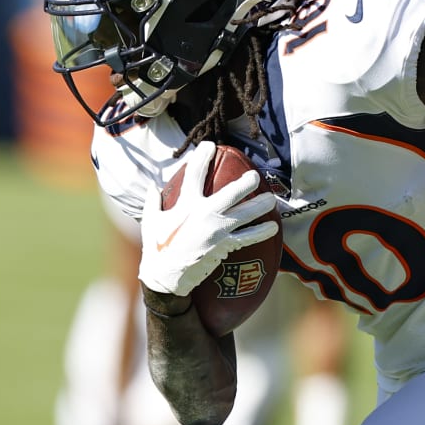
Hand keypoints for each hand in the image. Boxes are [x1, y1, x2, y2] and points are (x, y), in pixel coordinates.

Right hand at [137, 141, 278, 297]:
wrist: (165, 277)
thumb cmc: (156, 248)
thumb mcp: (150, 220)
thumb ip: (152, 201)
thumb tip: (151, 185)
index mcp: (185, 204)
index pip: (194, 173)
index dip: (202, 156)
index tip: (210, 146)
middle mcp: (204, 213)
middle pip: (231, 192)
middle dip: (246, 182)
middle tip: (254, 176)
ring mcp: (216, 230)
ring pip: (245, 214)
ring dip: (261, 205)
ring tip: (272, 199)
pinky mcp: (224, 246)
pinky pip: (248, 237)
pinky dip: (261, 232)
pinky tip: (273, 227)